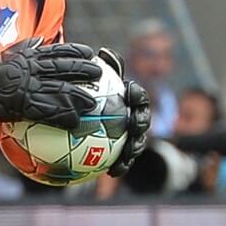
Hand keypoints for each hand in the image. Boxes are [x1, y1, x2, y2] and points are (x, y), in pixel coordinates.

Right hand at [0, 38, 102, 135]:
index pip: (56, 51)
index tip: (90, 52)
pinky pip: (47, 111)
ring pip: (58, 90)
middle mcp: (32, 69)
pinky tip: (74, 121)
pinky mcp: (24, 103)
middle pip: (62, 69)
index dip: (75, 51)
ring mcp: (29, 86)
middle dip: (82, 70)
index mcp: (29, 57)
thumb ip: (25, 47)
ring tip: (92, 102)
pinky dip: (62, 116)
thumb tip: (40, 40)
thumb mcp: (8, 54)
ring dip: (77, 96)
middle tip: (99, 74)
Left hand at [96, 48, 150, 177]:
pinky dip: (120, 167)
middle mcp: (132, 119)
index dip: (138, 95)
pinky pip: (122, 162)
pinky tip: (111, 174)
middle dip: (141, 123)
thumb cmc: (90, 97)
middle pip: (142, 121)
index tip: (129, 90)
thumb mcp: (93, 82)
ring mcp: (128, 138)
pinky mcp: (121, 155)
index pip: (138, 97)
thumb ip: (101, 69)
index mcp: (129, 102)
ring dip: (133, 150)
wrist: (83, 122)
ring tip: (126, 155)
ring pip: (136, 144)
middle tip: (134, 124)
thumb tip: (103, 51)